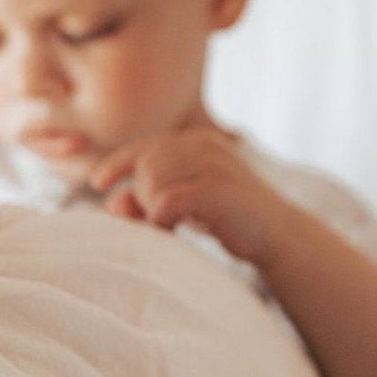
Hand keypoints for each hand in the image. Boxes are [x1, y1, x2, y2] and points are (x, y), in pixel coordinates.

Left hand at [89, 129, 291, 267]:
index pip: (146, 145)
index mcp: (199, 141)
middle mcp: (205, 146)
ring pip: (153, 181)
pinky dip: (159, 220)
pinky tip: (171, 231)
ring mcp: (213, 166)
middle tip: (157, 220)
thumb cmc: (228, 218)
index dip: (118, 163)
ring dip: (151, 208)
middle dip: (141, 195)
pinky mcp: (217, 191)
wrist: (279, 235)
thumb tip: (111, 204)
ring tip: (170, 226)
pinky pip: (166, 202)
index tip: (97, 182)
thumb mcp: (186, 204)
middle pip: (146, 164)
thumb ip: (149, 200)